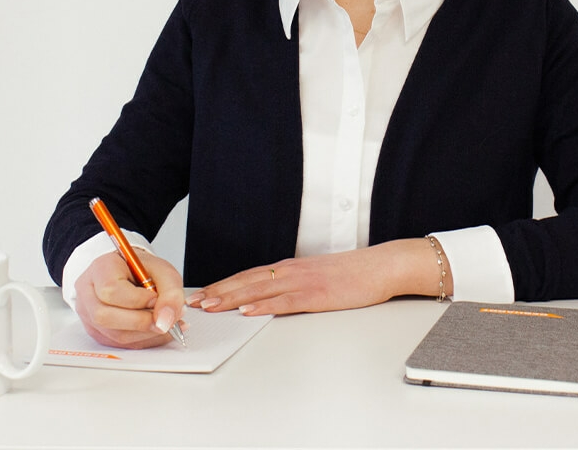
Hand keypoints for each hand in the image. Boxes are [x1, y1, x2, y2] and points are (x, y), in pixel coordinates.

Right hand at [74, 250, 187, 348]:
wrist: (131, 274)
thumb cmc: (141, 269)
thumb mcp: (162, 270)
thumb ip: (170, 292)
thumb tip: (166, 320)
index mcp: (101, 269)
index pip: (111, 289)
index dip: (136, 299)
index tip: (155, 299)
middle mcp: (88, 292)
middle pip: (105, 316)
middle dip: (140, 321)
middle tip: (164, 319)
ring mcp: (88, 315)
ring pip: (113, 335)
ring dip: (145, 334)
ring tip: (165, 323)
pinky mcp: (97, 332)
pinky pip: (119, 344)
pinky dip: (142, 340)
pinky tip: (157, 330)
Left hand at [186, 238, 452, 315]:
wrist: (381, 266)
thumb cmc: (354, 273)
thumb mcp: (319, 276)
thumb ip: (297, 284)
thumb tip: (275, 297)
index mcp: (292, 268)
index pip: (251, 275)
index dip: (225, 284)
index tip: (205, 293)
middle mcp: (292, 271)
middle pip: (248, 281)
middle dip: (219, 291)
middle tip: (195, 302)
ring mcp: (304, 282)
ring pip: (260, 290)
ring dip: (232, 298)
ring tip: (210, 307)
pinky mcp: (317, 295)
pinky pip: (284, 302)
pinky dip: (263, 306)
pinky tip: (248, 311)